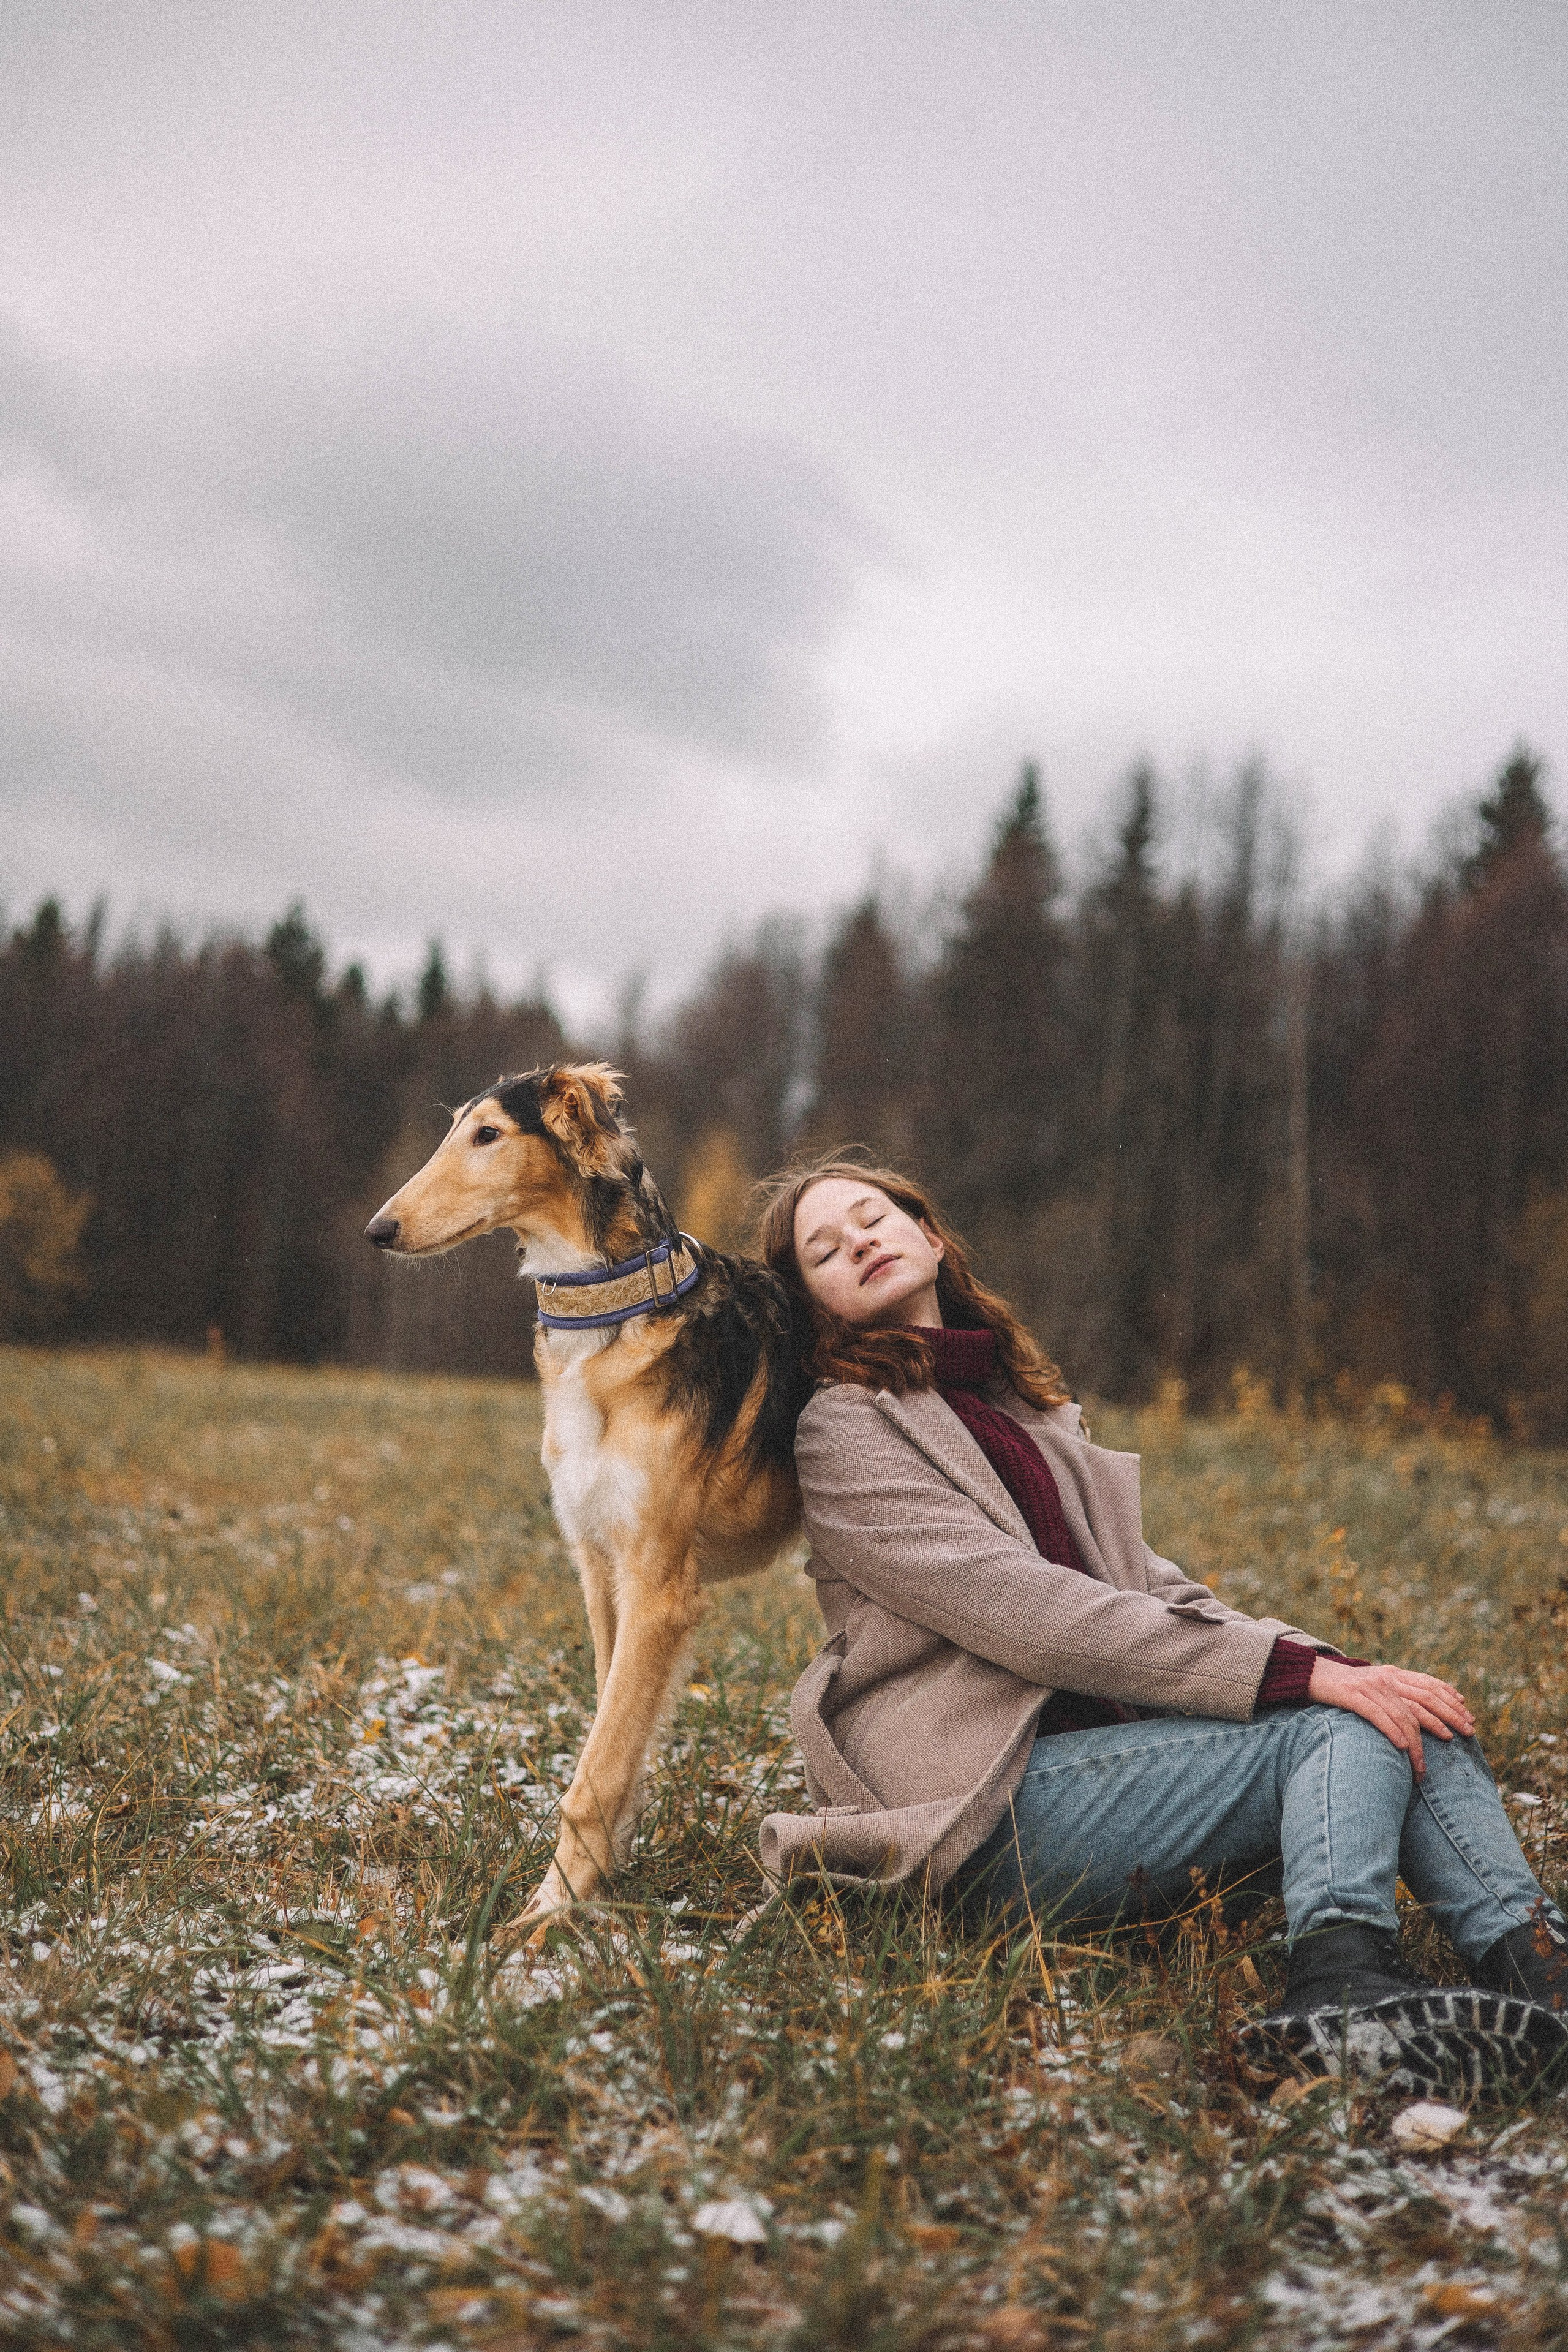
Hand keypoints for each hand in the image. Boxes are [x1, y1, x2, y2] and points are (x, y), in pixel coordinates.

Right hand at [1307, 1656, 1474, 1775]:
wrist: (1311, 1674)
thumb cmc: (1343, 1686)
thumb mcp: (1374, 1684)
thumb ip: (1395, 1692)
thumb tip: (1419, 1712)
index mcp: (1394, 1674)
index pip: (1430, 1685)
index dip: (1451, 1699)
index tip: (1468, 1716)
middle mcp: (1387, 1678)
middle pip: (1426, 1699)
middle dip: (1450, 1718)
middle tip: (1467, 1735)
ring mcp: (1371, 1686)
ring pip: (1404, 1715)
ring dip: (1418, 1742)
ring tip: (1425, 1763)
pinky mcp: (1353, 1696)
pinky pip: (1378, 1715)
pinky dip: (1392, 1731)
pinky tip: (1402, 1746)